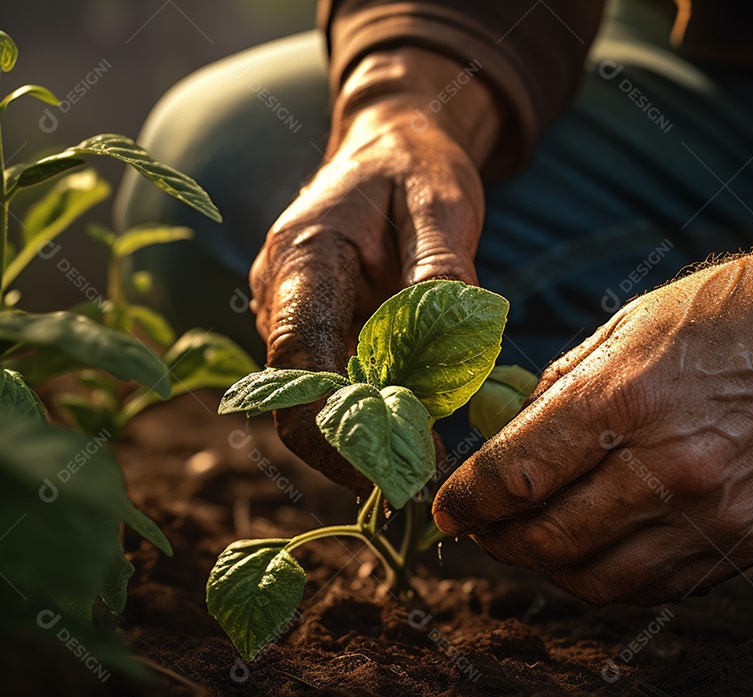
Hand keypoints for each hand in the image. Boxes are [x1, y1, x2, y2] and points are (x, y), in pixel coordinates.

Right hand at [249, 48, 499, 486]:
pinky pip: (334, 380)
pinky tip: (422, 423)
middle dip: (350, 443)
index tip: (383, 467)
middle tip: (423, 477)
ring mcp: (291, 311)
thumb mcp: (442, 202)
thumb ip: (442, 268)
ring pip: (315, 394)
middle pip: (297, 391)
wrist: (391, 145)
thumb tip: (452, 342)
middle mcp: (281, 291)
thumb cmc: (416, 166)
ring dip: (365, 431)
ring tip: (430, 456)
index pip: (298, 356)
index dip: (330, 422)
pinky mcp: (316, 326)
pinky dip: (372, 409)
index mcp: (302, 256)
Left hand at [433, 180, 752, 604]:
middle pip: (549, 540)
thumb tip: (512, 432)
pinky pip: (660, 586)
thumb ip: (566, 385)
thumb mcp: (636, 320)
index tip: (446, 506)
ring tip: (531, 545)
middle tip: (480, 529)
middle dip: (498, 541)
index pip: (515, 475)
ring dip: (550, 569)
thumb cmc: (741, 308)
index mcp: (628, 397)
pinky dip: (613, 579)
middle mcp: (670, 467)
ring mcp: (716, 514)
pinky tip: (596, 553)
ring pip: (600, 580)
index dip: (467, 500)